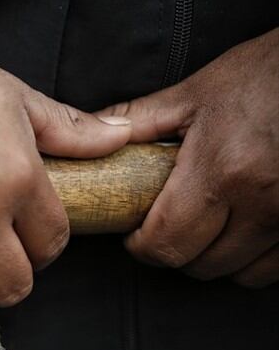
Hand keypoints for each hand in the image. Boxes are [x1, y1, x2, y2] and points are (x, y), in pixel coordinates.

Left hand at [96, 28, 278, 286]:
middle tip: (168, 227)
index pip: (167, 242)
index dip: (142, 246)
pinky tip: (245, 230)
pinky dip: (256, 258)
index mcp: (222, 169)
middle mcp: (264, 202)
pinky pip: (277, 268)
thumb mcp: (198, 92)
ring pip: (243, 274)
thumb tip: (89, 133)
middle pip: (202, 265)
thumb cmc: (267, 75)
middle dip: (176, 252)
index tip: (135, 235)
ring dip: (218, 259)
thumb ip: (140, 120)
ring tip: (208, 227)